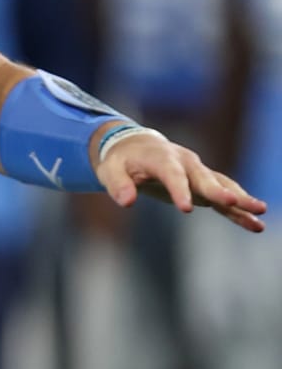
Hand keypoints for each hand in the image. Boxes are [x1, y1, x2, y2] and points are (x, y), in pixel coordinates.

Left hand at [93, 129, 266, 233]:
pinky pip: (223, 197)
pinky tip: (255, 222)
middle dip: (219, 191)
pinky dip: (238, 209)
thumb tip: (127, 202)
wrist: (136, 146)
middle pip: (204, 178)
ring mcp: (198, 172)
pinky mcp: (203, 185)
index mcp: (162, 157)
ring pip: (221, 186)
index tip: (186, 209)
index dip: (179, 190)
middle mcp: (186, 163)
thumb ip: (117, 185)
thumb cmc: (121, 160)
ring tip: (259, 212)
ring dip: (240, 199)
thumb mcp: (110, 170)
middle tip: (235, 202)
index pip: (172, 174)